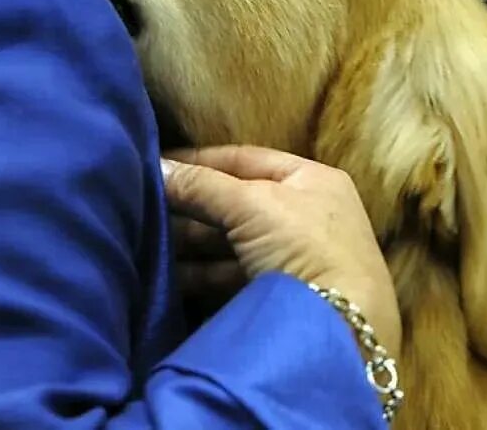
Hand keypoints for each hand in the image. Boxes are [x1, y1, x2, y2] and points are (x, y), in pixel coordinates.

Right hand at [162, 146, 400, 352]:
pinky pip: (230, 274)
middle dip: (190, 205)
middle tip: (144, 206)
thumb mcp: (249, 204)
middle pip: (234, 200)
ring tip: (148, 242)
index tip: (156, 164)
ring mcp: (294, 256)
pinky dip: (201, 273)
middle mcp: (306, 213)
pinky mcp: (279, 294)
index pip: (244, 158)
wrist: (342, 329)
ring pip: (230, 240)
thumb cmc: (303, 246)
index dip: (198, 161)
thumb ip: (199, 184)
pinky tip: (169, 277)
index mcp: (311, 179)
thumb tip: (155, 165)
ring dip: (190, 241)